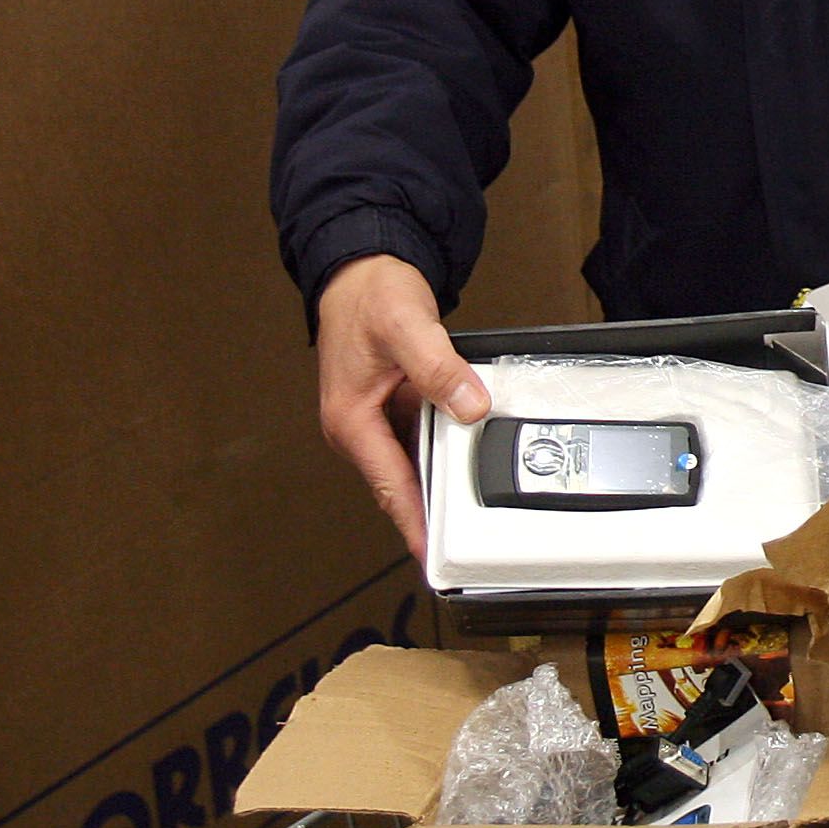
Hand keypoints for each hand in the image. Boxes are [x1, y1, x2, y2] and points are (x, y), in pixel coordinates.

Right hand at [315, 254, 488, 556]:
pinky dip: (445, 446)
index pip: (390, 487)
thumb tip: (468, 405)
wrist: (361, 269)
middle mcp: (359, 428)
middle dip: (435, 511)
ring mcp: (375, 419)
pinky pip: (421, 439)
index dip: (415, 524)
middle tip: (469, 542)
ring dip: (443, 478)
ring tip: (478, 505)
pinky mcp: (392, 407)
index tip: (434, 558)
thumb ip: (438, 368)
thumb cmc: (368, 297)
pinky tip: (472, 450)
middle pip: (403, 483)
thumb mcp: (407, 327)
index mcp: (351, 421)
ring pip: (415, 462)